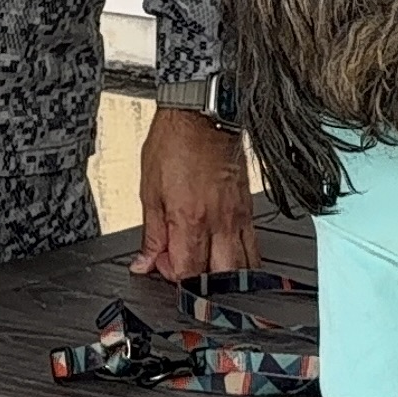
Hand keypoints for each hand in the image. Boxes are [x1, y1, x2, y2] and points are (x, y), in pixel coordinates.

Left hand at [129, 107, 259, 278]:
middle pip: (219, 278)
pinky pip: (253, 246)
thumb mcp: (149, 190)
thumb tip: (144, 262)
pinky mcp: (249, 209)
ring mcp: (238, 217)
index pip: (187, 271)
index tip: (162, 261)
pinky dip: (242, 258)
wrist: (202, 115)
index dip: (171, 274)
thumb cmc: (174, 144)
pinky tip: (226, 252)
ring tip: (206, 264)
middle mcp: (218, 223)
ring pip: (244, 267)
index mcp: (190, 219)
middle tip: (184, 264)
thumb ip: (151, 233)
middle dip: (200, 281)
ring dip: (224, 274)